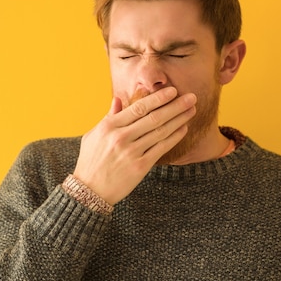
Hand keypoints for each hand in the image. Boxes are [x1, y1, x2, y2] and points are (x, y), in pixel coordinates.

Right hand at [73, 87, 196, 204]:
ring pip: (160, 132)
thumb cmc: (90, 160)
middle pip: (154, 117)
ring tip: (191, 110)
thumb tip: (117, 98)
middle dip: (175, 106)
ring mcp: (132, 152)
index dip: (158, 98)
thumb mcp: (93, 135)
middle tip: (191, 97)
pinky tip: (183, 128)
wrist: (89, 190)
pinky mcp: (140, 166)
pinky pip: (161, 148)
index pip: (139, 108)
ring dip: (179, 119)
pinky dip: (174, 137)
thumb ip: (108, 116)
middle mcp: (121, 137)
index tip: (173, 91)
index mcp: (109, 126)